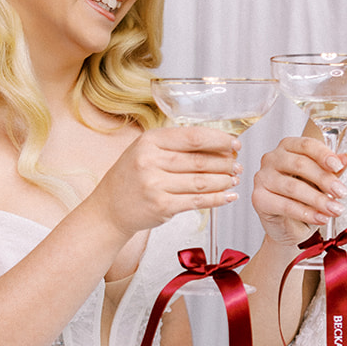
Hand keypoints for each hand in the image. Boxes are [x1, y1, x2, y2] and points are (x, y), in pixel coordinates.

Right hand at [94, 125, 240, 239]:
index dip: (219, 140)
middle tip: (238, 165)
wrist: (109, 209)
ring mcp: (155, 184)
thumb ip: (175, 145)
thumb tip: (217, 145)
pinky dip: (217, 199)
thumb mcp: (145, 151)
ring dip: (223, 181)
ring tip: (234, 180)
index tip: (235, 143)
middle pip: (200, 160)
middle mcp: (150, 160)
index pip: (193, 137)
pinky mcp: (161, 206)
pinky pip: (197, 202)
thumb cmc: (131, 178)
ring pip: (201, 181)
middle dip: (225, 163)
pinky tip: (228, 197)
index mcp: (149, 141)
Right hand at [252, 135, 346, 247]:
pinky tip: (321, 218)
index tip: (338, 166)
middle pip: (300, 164)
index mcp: (288, 147)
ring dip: (318, 200)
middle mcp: (271, 158)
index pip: (306, 145)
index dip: (324, 154)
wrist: (289, 227)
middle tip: (342, 192)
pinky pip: (285, 205)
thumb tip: (345, 158)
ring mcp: (262, 178)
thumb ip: (331, 170)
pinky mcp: (258, 198)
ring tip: (335, 209)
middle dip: (324, 180)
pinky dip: (306, 213)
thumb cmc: (304, 200)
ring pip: (293, 187)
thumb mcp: (321, 183)